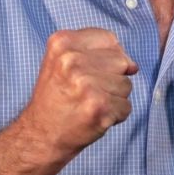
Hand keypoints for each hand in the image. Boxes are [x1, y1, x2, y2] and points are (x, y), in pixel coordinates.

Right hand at [21, 28, 138, 163]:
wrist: (40, 135)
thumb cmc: (56, 97)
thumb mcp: (62, 60)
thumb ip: (96, 51)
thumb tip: (133, 65)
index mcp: (62, 42)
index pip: (110, 39)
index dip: (107, 58)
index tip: (89, 71)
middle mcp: (72, 60)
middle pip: (122, 61)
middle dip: (112, 78)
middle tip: (87, 92)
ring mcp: (86, 84)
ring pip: (126, 85)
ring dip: (114, 98)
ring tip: (89, 104)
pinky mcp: (98, 107)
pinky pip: (126, 106)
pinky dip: (115, 116)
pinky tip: (94, 117)